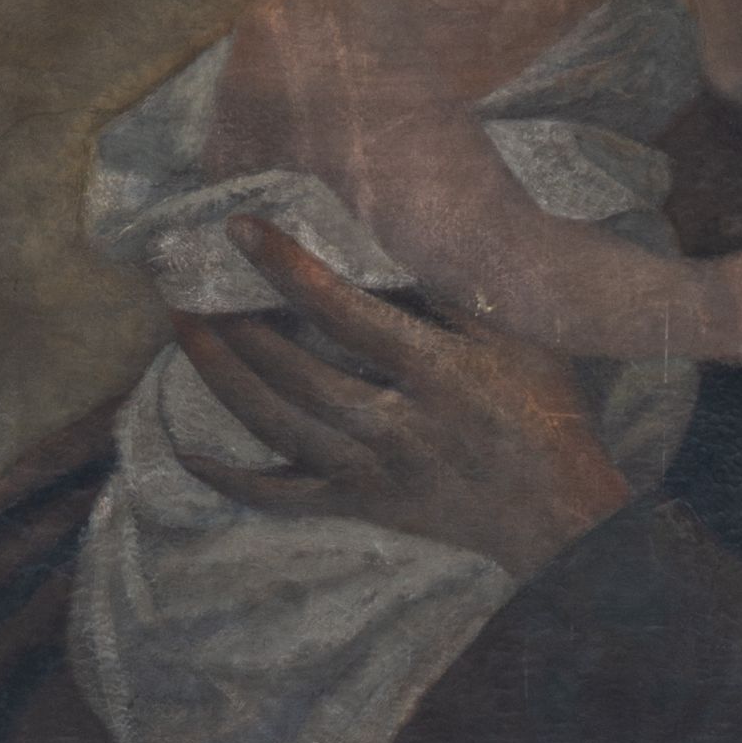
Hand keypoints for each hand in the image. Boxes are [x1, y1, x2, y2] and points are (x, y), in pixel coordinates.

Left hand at [173, 222, 635, 578]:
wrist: (556, 514)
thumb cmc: (542, 410)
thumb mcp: (519, 339)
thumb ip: (453, 294)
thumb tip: (386, 239)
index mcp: (436, 373)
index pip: (344, 313)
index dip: (287, 269)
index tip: (240, 228)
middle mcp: (396, 426)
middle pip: (294, 372)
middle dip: (235, 322)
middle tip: (189, 277)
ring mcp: (372, 471)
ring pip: (278, 426)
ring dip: (223, 377)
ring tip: (185, 330)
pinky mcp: (361, 505)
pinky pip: (284, 497)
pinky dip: (231, 479)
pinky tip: (187, 450)